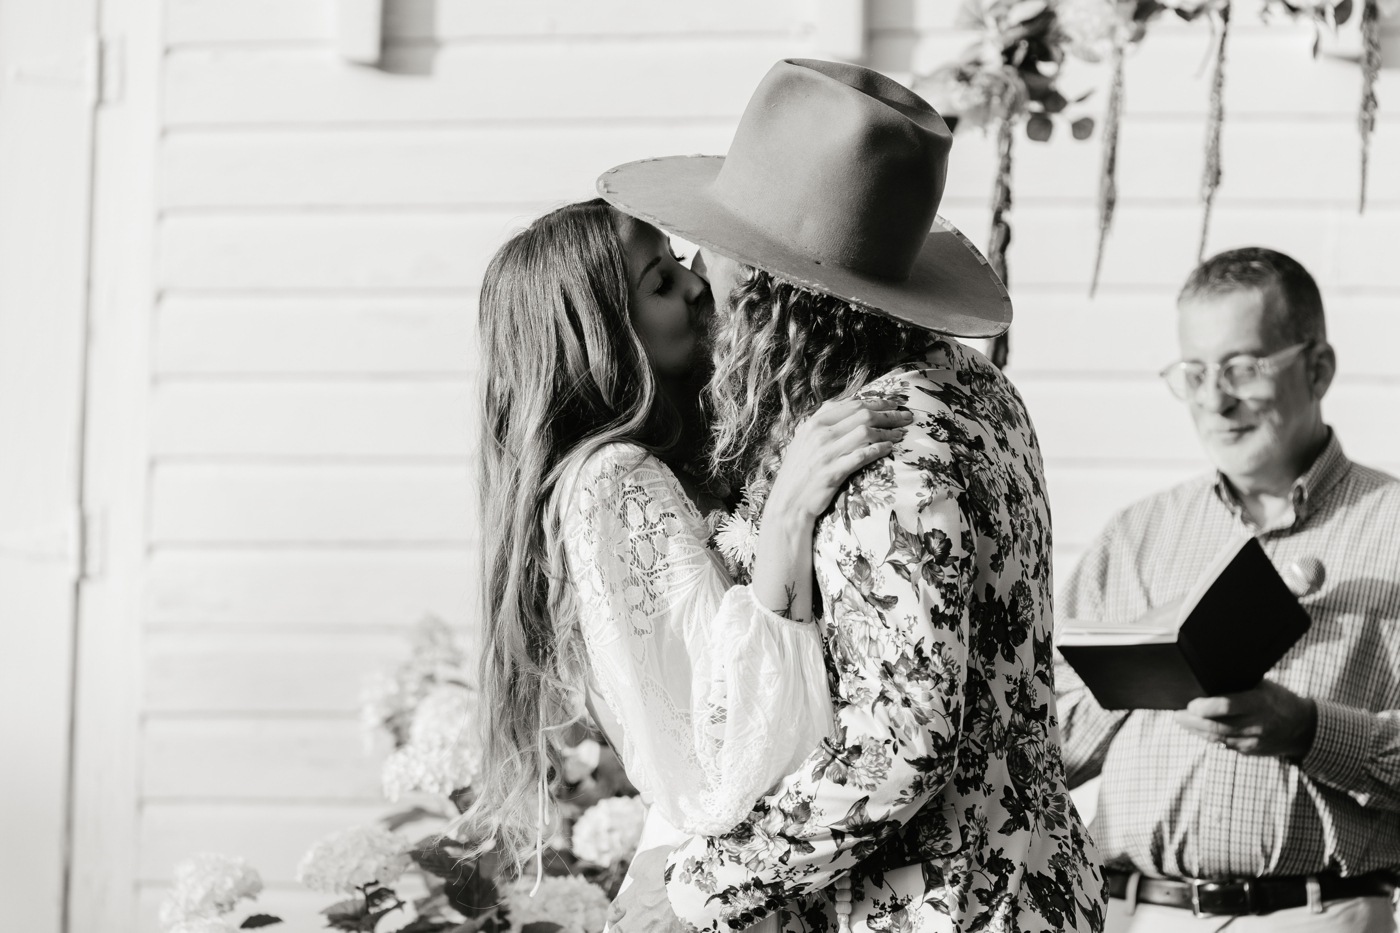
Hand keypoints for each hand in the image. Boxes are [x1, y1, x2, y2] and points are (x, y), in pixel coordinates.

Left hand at [607, 845, 685, 932]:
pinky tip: (664, 930)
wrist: (692, 880)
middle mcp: (638, 916)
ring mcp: (654, 928)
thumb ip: (638, 867)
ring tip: (642, 930)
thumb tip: (634, 873)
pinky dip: (662, 932)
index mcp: (632, 897)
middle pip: (619, 931)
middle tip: (622, 929)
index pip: (614, 911)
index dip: (614, 916)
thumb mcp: (649, 858)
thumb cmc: (672, 866)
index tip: (616, 917)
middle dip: (619, 930)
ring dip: (637, 932)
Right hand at [766, 397, 912, 526]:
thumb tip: (848, 408)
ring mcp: (826, 453)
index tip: (893, 403)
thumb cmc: (799, 471)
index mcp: (814, 423)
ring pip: (865, 433)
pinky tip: (890, 449)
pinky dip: (879, 450)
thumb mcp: (805, 440)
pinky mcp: (833, 473)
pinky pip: (862, 456)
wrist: (788, 502)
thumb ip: (824, 423)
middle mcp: (820, 434)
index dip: (877, 402)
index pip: (852, 404)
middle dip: (889, 414)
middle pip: (863, 415)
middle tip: (906, 416)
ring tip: (901, 434)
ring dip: (888, 432)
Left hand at [1173, 680, 1317, 758]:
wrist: (1302, 728)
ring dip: (1195, 730)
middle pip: (1217, 726)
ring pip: (1217, 738)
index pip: (1227, 707)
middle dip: (1192, 720)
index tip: (1190, 703)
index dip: (1205, 707)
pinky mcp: (1248, 750)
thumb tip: (1209, 675)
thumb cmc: (1279, 699)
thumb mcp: (1264, 686)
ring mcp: (1252, 741)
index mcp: (1259, 704)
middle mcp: (1255, 725)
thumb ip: (1239, 684)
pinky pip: (1223, 744)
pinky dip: (1207, 737)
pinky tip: (1196, 729)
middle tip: (1176, 713)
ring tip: (1181, 720)